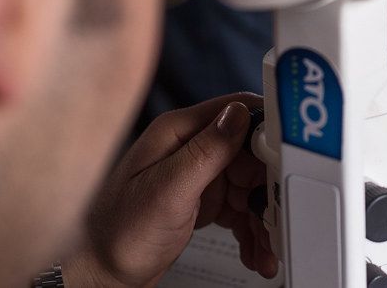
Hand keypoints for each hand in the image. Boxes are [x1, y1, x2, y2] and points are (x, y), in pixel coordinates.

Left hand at [64, 93, 278, 285]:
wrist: (95, 274)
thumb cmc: (115, 235)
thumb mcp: (167, 191)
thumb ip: (206, 150)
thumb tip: (239, 113)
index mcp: (179, 132)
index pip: (239, 113)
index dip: (270, 134)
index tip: (291, 157)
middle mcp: (190, 148)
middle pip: (252, 153)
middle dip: (269, 187)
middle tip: (279, 213)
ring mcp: (197, 174)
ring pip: (250, 184)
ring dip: (263, 215)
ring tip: (267, 245)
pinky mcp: (202, 198)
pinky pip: (240, 207)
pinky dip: (252, 228)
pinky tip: (255, 248)